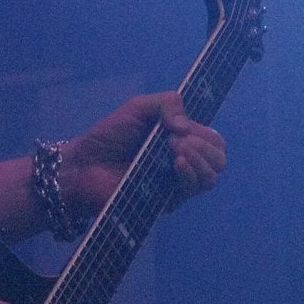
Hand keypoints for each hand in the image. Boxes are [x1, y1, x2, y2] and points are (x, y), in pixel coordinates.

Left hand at [62, 92, 224, 214]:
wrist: (84, 164)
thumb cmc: (109, 136)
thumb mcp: (138, 108)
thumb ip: (166, 103)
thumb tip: (186, 126)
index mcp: (180, 141)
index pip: (213, 140)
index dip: (205, 133)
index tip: (180, 127)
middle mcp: (182, 163)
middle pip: (218, 159)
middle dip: (205, 146)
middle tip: (176, 140)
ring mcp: (175, 183)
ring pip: (211, 177)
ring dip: (199, 159)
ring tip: (173, 150)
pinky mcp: (166, 200)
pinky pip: (192, 190)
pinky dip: (190, 173)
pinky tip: (176, 162)